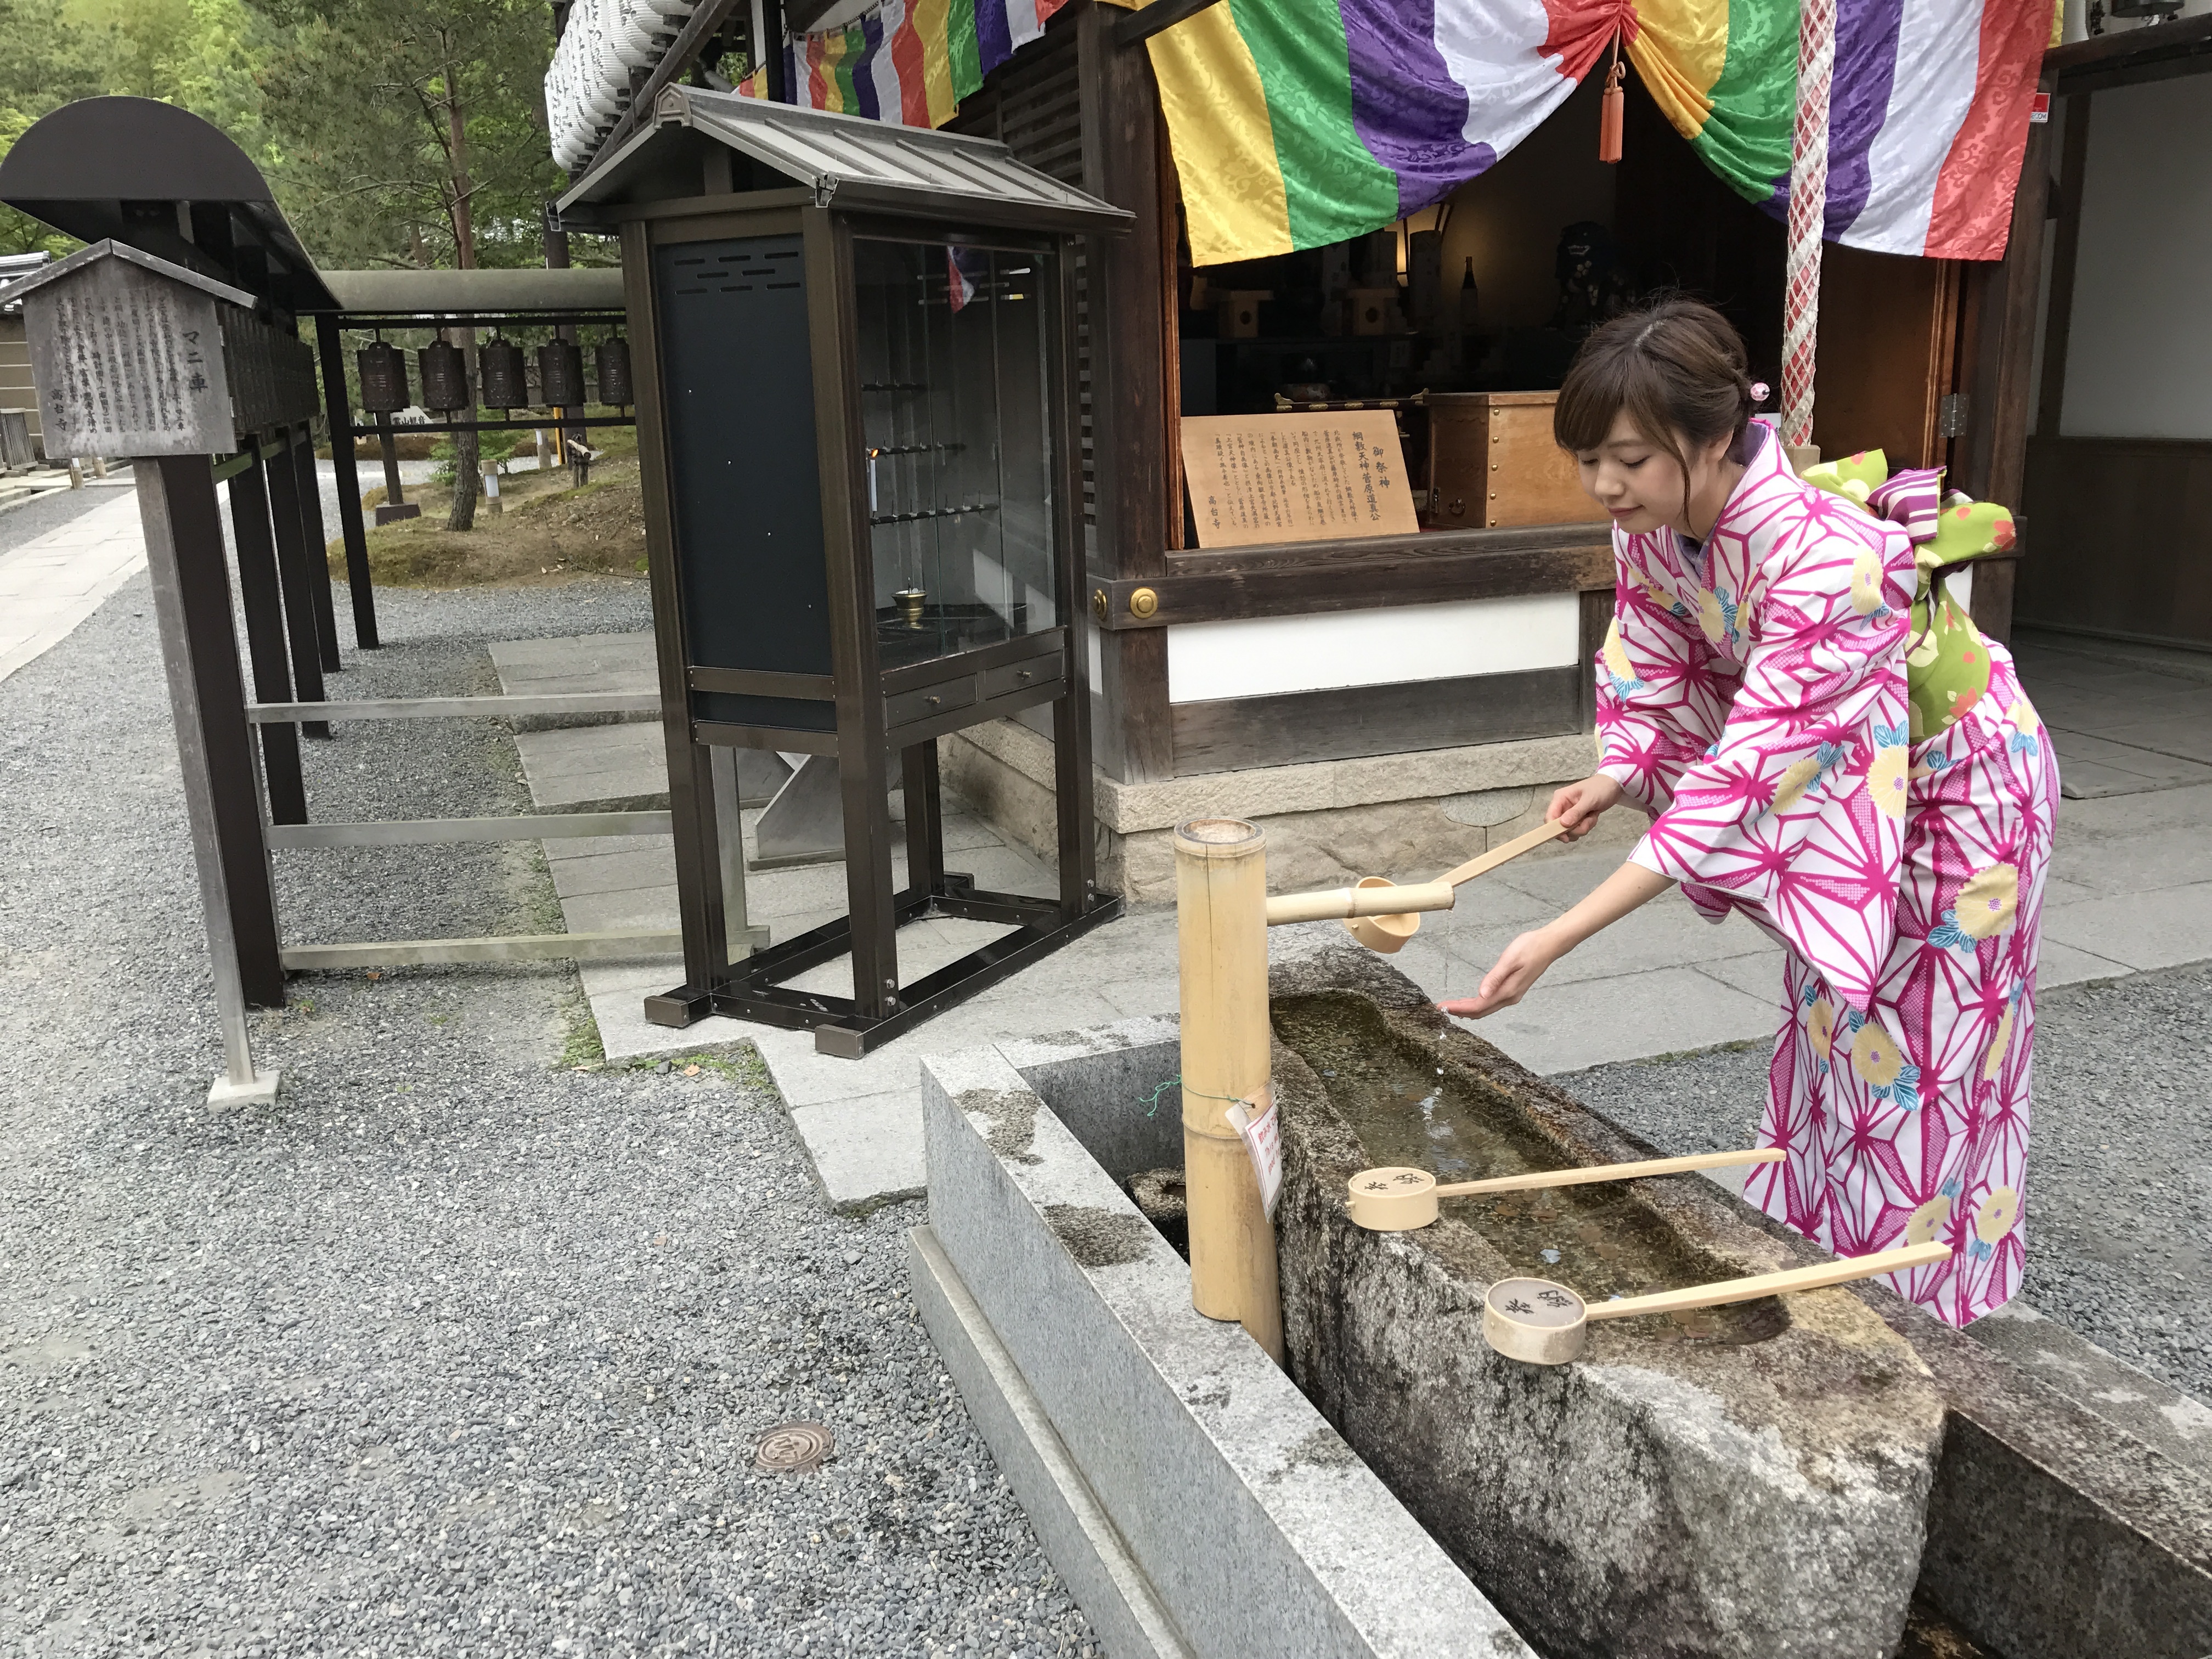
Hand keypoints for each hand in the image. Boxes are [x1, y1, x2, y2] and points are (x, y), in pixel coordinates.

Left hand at [1437, 926, 1567, 1019]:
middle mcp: (1510, 997)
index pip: (1478, 1005)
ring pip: (1486, 1008)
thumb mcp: (1509, 960)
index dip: (1459, 1008)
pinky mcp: (1513, 990)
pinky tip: (1471, 1002)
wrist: (1549, 945)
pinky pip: (1492, 1003)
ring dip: (1469, 1010)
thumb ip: (1494, 978)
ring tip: (1451, 1007)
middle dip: (1461, 1011)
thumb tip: (1480, 994)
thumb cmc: (1530, 948)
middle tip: (1441, 1008)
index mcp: (1507, 991)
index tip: (1442, 1007)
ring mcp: (1512, 995)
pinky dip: (1478, 1005)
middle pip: (1481, 1011)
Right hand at [1548, 774, 1623, 840]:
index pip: (1550, 817)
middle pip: (1559, 827)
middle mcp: (1562, 806)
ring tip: (1592, 816)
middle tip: (1587, 822)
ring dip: (1583, 827)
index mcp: (1560, 798)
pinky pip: (1578, 829)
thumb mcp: (1589, 799)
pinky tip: (1593, 816)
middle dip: (1575, 829)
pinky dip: (1587, 825)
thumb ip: (1576, 812)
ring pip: (1570, 830)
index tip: (1566, 838)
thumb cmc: (1601, 788)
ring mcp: (1569, 813)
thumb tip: (1563, 824)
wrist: (1614, 785)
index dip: (1554, 829)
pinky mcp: (1577, 818)